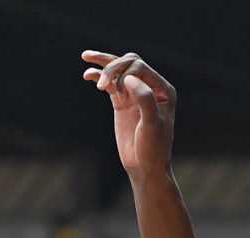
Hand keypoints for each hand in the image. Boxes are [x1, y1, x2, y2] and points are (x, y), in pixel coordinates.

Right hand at [81, 50, 175, 180]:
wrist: (145, 167)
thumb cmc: (153, 148)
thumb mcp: (152, 125)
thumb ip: (145, 99)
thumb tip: (129, 77)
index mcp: (163, 90)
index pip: (141, 67)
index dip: (127, 73)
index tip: (121, 94)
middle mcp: (150, 88)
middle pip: (128, 63)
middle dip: (113, 68)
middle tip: (102, 85)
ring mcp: (135, 94)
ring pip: (118, 69)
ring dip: (103, 63)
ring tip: (86, 56)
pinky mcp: (122, 101)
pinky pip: (109, 83)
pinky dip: (98, 76)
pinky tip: (87, 75)